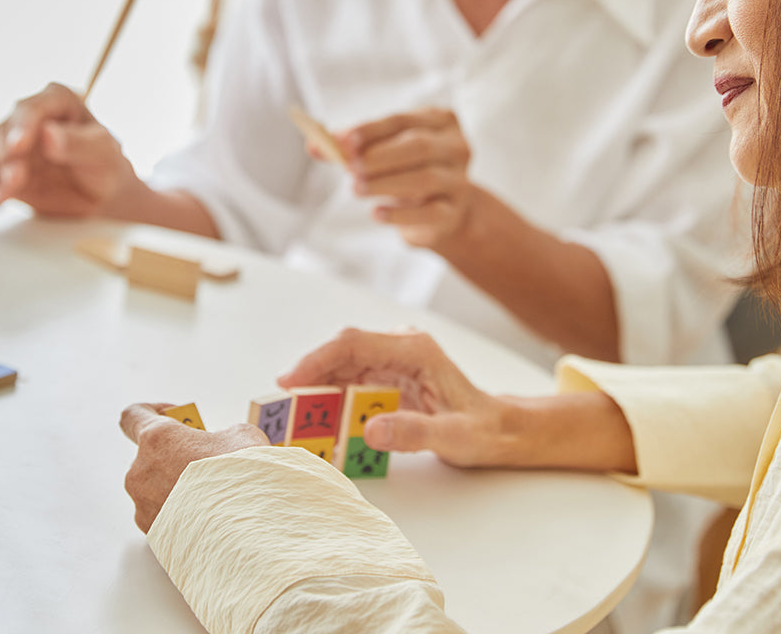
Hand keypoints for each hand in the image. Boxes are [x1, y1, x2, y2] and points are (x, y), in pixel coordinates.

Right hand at [0, 82, 139, 216]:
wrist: (98, 195)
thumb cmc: (104, 165)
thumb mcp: (103, 154)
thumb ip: (80, 143)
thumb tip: (49, 134)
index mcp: (57, 101)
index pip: (32, 108)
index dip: (22, 125)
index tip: (18, 146)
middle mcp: (28, 117)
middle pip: (4, 130)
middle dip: (5, 155)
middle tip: (14, 177)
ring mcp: (10, 142)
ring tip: (3, 195)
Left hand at [119, 403, 268, 532]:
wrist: (245, 531)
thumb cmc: (241, 476)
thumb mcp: (239, 436)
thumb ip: (218, 435)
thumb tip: (220, 448)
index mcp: (156, 439)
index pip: (132, 416)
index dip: (152, 411)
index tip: (175, 417)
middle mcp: (140, 472)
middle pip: (150, 456)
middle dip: (176, 455)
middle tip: (207, 460)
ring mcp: (143, 507)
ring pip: (156, 489)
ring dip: (178, 486)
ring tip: (214, 494)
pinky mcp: (152, 536)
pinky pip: (164, 516)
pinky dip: (182, 514)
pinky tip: (211, 516)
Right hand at [277, 328, 512, 466]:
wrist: (500, 429)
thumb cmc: (482, 429)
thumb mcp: (453, 437)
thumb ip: (413, 433)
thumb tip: (369, 428)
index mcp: (415, 349)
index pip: (354, 344)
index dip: (317, 359)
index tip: (289, 381)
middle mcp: (400, 348)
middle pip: (341, 355)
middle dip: (308, 379)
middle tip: (280, 409)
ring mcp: (392, 361)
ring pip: (341, 370)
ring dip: (316, 394)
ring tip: (293, 422)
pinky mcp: (387, 378)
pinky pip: (349, 386)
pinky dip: (331, 404)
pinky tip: (319, 425)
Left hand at [342, 109, 477, 248]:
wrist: (443, 209)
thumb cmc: (408, 171)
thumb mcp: (382, 152)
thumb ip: (350, 148)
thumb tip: (315, 145)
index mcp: (440, 120)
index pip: (402, 120)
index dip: (372, 130)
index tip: (345, 140)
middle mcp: (456, 147)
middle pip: (419, 146)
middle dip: (381, 156)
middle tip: (350, 167)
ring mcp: (459, 181)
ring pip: (425, 178)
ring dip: (386, 183)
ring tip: (356, 188)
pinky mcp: (454, 212)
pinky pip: (429, 213)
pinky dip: (400, 214)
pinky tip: (376, 213)